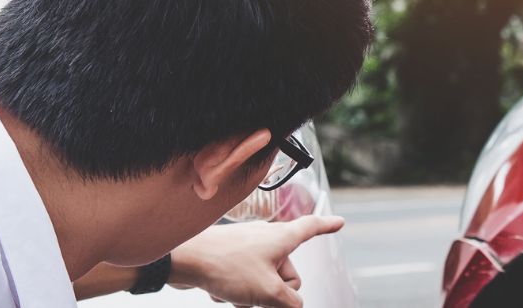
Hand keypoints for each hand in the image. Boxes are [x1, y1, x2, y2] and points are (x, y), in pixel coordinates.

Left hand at [167, 215, 344, 307]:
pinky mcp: (229, 257)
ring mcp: (246, 248)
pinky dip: (237, 291)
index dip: (327, 226)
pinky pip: (244, 280)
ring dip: (254, 295)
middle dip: (278, 291)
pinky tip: (223, 293)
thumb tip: (294, 305)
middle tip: (262, 295)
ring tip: (237, 296)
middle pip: (288, 272)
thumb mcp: (267, 291)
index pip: (311, 228)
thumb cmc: (225, 266)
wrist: (182, 259)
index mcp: (281, 238)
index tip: (339, 222)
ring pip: (264, 280)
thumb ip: (290, 302)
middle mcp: (266, 239)